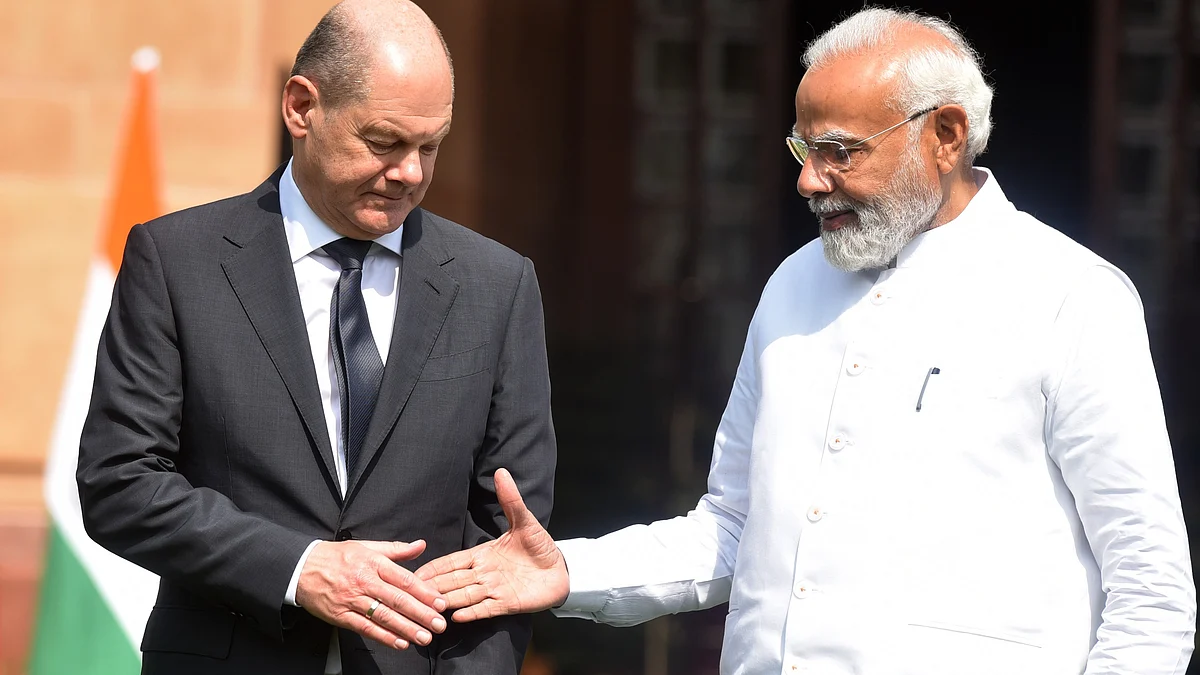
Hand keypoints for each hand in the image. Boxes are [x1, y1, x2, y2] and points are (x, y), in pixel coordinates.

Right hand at [296, 539, 447, 649]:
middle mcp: (364, 581)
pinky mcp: (341, 616)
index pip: (404, 579)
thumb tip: (420, 545)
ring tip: (424, 637)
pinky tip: (399, 642)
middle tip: (439, 624)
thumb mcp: (366, 546)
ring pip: (383, 616)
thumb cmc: (336, 556)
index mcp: (373, 562)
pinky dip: (383, 636)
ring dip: (406, 628)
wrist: (301, 567)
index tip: (440, 602)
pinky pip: (365, 628)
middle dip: (421, 614)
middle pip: (398, 600)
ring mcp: (352, 600)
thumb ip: (396, 549)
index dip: (425, 592)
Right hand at [415, 468, 568, 621]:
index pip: (453, 562)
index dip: (435, 567)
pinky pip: (486, 609)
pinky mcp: (507, 604)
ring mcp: (494, 590)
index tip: (415, 572)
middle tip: (412, 592)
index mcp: (482, 554)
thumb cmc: (539, 546)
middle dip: (434, 586)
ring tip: (430, 605)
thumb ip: (510, 500)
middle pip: (453, 581)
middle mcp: (484, 573)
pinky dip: (472, 612)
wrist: (561, 569)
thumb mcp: (524, 521)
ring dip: (448, 600)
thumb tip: (501, 472)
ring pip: (465, 595)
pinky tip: (456, 616)